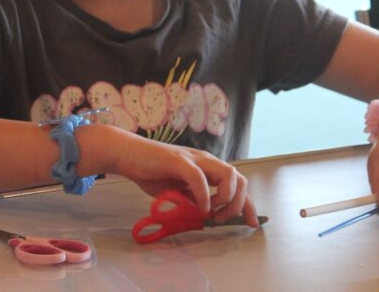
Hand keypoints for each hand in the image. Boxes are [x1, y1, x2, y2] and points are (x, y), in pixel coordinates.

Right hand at [113, 134, 259, 226]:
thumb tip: (207, 216)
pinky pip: (200, 177)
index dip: (248, 205)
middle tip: (223, 219)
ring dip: (226, 198)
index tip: (252, 223)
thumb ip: (192, 202)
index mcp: (206, 167)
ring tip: (212, 212)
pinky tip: (200, 206)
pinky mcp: (178, 161)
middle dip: (239, 203)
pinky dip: (204, 195)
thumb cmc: (149, 171)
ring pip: (228, 174)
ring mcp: (193, 159)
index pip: (237, 184)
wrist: (126, 154)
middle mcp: (205, 160)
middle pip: (239, 179)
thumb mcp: (176, 193)